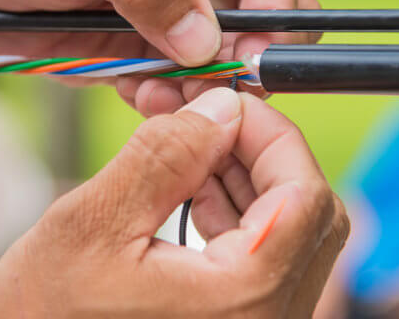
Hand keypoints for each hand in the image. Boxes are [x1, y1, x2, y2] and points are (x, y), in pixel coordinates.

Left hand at [0, 0, 319, 113]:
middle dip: (241, 59)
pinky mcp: (157, 44)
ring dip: (204, 87)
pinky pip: (188, 83)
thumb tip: (205, 41)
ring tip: (160, 94)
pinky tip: (142, 94)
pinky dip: (172, 98)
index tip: (254, 61)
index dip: (275, 13)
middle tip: (213, 91)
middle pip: (264, 17)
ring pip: (228, 60)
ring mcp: (185, 4)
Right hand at [0, 88, 347, 316]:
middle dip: (256, 152)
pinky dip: (232, 218)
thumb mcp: (93, 225)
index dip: (270, 133)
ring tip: (186, 148)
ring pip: (285, 235)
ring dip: (242, 180)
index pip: (304, 194)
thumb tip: (219, 108)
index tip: (225, 101)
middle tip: (205, 118)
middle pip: (305, 213)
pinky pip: (259, 263)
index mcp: (243, 301)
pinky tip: (189, 191)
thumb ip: (165, 157)